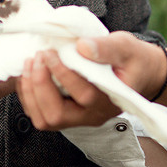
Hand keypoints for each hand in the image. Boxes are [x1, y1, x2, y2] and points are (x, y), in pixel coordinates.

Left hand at [17, 33, 166, 130]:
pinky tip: (29, 73)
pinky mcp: (67, 114)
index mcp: (110, 100)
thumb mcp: (125, 47)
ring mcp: (79, 118)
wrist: (138, 72)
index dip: (63, 74)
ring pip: (46, 120)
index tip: (51, 53)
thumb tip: (82, 47)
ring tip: (30, 63)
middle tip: (38, 57)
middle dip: (40, 86)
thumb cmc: (132, 59)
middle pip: (58, 115)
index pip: (84, 95)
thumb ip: (107, 47)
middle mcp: (93, 115)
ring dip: (31, 92)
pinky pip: (41, 114)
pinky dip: (29, 95)